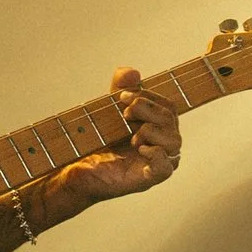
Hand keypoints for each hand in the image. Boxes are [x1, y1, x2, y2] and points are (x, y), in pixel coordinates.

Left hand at [36, 69, 183, 224]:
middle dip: (147, 110)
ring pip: (174, 142)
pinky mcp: (147, 179)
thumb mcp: (108, 108)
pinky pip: (166, 168)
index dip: (149, 97)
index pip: (168, 106)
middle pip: (172, 120)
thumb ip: (121, 87)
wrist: (77, 168)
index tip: (122, 95)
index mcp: (156, 126)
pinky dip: (156, 155)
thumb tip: (133, 72)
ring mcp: (156, 162)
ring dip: (151, 131)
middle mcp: (161, 144)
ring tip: (131, 137)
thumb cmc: (97, 140)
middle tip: (124, 113)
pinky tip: (140, 149)